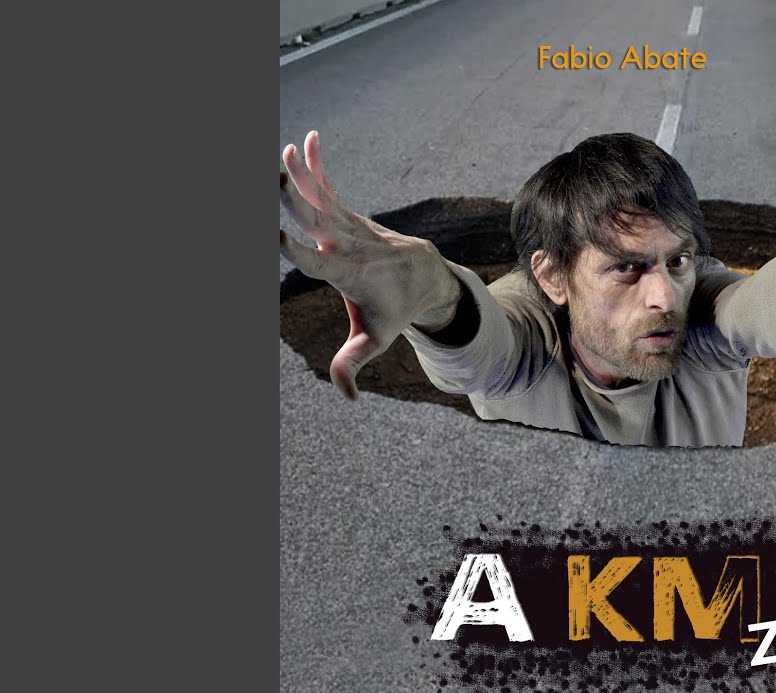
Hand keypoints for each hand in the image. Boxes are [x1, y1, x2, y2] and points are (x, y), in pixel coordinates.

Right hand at [279, 131, 461, 399]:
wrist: (426, 276)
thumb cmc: (394, 309)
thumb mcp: (377, 337)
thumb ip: (355, 362)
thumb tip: (349, 397)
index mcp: (349, 274)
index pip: (319, 263)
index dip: (298, 251)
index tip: (276, 236)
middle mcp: (348, 246)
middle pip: (319, 221)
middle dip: (296, 201)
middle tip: (275, 179)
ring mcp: (350, 226)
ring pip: (322, 197)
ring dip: (303, 175)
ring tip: (285, 152)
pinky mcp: (349, 213)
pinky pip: (330, 186)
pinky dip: (319, 164)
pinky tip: (308, 138)